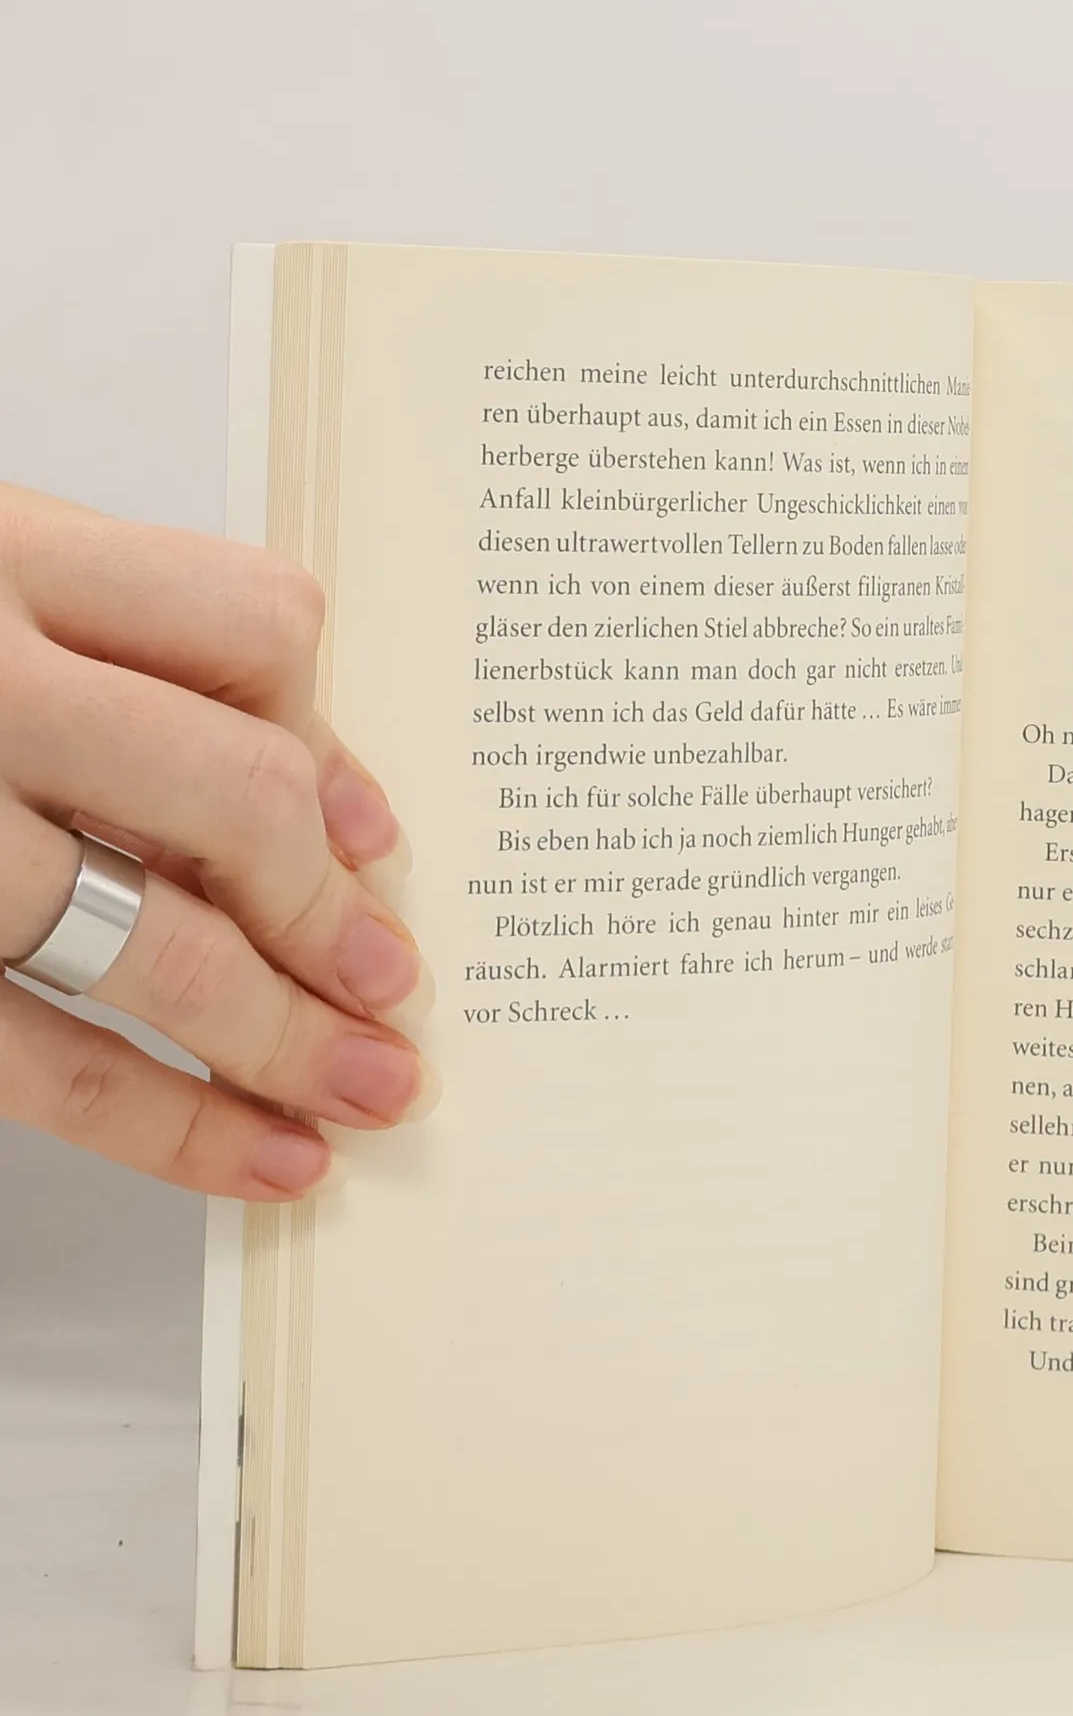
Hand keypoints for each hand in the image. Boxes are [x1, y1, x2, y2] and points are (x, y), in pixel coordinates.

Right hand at [0, 483, 432, 1197]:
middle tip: (390, 985)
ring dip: (282, 1037)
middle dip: (330, 912)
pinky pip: (35, 1059)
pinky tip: (259, 1159)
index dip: (333, 740)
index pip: (249, 626)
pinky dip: (168, 1126)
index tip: (373, 833)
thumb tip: (331, 798)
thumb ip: (120, 642)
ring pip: (148, 944)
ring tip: (367, 1088)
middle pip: (231, 795)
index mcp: (0, 556)